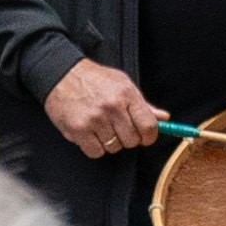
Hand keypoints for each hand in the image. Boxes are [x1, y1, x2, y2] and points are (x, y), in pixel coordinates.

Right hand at [47, 59, 161, 157]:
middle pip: (132, 140)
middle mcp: (112, 106)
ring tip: (100, 127)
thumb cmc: (93, 79)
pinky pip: (96, 152)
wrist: (61, 73)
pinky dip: (94, 147)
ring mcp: (95, 119)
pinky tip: (89, 133)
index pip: (149, 126)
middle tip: (117, 128)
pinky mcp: (79, 129)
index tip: (144, 137)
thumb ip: (142, 104)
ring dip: (109, 142)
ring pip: (114, 148)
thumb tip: (164, 118)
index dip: (149, 136)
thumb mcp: (121, 84)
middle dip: (127, 138)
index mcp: (126, 94)